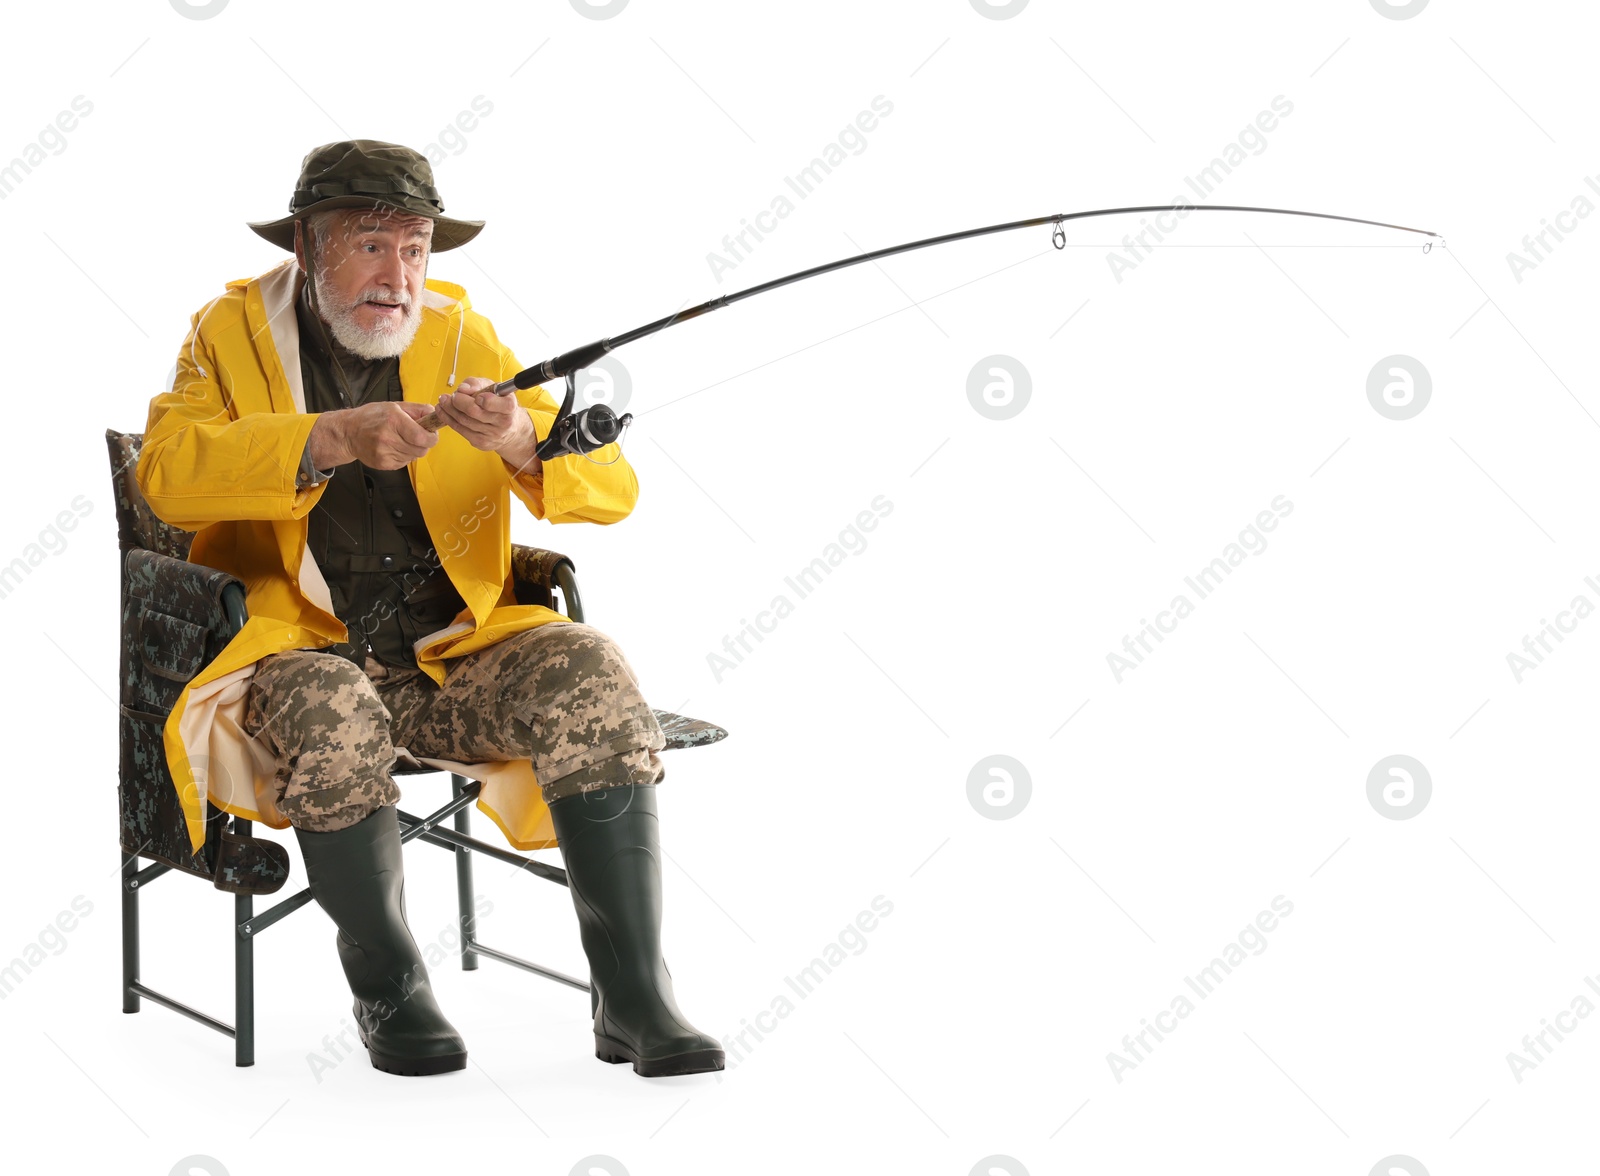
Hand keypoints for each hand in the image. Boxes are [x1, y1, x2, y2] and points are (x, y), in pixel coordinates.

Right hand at [311, 402, 438, 470]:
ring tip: (401, 440)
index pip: (422, 437)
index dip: (432, 438)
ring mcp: (384, 453)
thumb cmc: (372, 417)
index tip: (432, 435)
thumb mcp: (394, 406)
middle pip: (421, 450)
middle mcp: (388, 438)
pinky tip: (394, 447)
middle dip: (424, 444)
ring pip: (413, 457)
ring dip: (413, 450)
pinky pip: (404, 463)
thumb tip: (435, 414)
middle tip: (418, 437)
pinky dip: (404, 456)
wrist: (348, 433)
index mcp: (393, 421)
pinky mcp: (383, 464)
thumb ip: (417, 410)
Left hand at [431, 377, 531, 453]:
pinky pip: (460, 430)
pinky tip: (442, 410)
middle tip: (452, 395)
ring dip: (449, 409)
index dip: (487, 400)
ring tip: (443, 400)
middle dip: (458, 401)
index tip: (477, 396)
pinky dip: (448, 419)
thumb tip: (462, 389)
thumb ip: (477, 383)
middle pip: (474, 412)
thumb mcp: (492, 388)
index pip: (502, 405)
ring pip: (464, 421)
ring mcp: (492, 435)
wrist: (509, 430)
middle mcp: (504, 423)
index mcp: (510, 406)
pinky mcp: (481, 442)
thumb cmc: (498, 403)